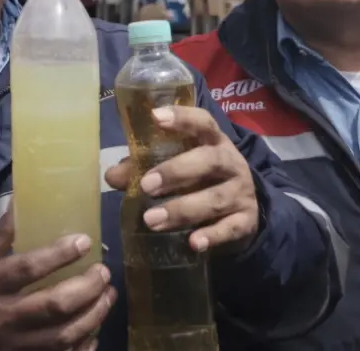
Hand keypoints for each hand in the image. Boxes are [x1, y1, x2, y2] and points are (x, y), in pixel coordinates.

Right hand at [0, 206, 115, 350]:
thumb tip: (22, 203)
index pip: (27, 269)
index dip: (58, 255)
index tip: (84, 241)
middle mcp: (2, 317)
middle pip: (54, 306)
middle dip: (86, 288)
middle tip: (103, 271)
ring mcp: (14, 344)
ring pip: (63, 335)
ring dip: (93, 315)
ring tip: (107, 295)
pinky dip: (83, 344)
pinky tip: (93, 327)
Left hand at [104, 105, 259, 252]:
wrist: (242, 211)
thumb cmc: (200, 180)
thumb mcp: (176, 167)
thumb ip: (143, 168)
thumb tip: (111, 176)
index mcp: (212, 141)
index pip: (202, 122)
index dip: (182, 118)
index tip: (156, 117)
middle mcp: (231, 162)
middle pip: (210, 160)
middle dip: (177, 171)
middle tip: (147, 185)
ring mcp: (242, 192)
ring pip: (216, 198)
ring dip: (183, 209)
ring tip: (152, 220)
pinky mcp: (247, 220)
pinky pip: (231, 228)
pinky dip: (213, 235)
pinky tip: (194, 243)